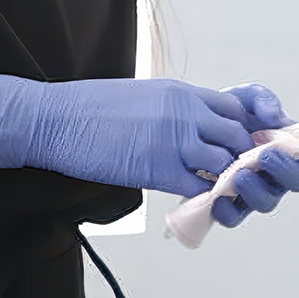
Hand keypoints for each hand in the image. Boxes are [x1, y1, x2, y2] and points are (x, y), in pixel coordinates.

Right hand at [0, 72, 254, 195]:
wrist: (55, 119)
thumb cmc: (90, 109)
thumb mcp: (143, 96)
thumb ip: (173, 110)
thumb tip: (188, 127)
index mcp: (182, 92)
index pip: (236, 109)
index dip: (243, 131)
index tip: (240, 149)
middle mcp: (185, 112)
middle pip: (238, 137)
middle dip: (242, 159)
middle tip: (236, 178)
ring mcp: (174, 140)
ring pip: (226, 164)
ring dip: (225, 181)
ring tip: (216, 194)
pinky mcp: (157, 168)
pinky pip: (199, 188)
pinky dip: (204, 199)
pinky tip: (197, 204)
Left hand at [205, 82, 298, 226]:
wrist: (192, 132)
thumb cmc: (226, 119)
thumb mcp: (244, 98)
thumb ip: (262, 100)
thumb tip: (275, 116)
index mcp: (290, 146)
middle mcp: (279, 172)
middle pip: (297, 181)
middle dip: (285, 170)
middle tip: (268, 156)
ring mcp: (258, 190)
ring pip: (267, 202)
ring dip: (256, 190)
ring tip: (239, 175)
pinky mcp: (233, 205)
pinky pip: (235, 216)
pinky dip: (228, 209)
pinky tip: (220, 198)